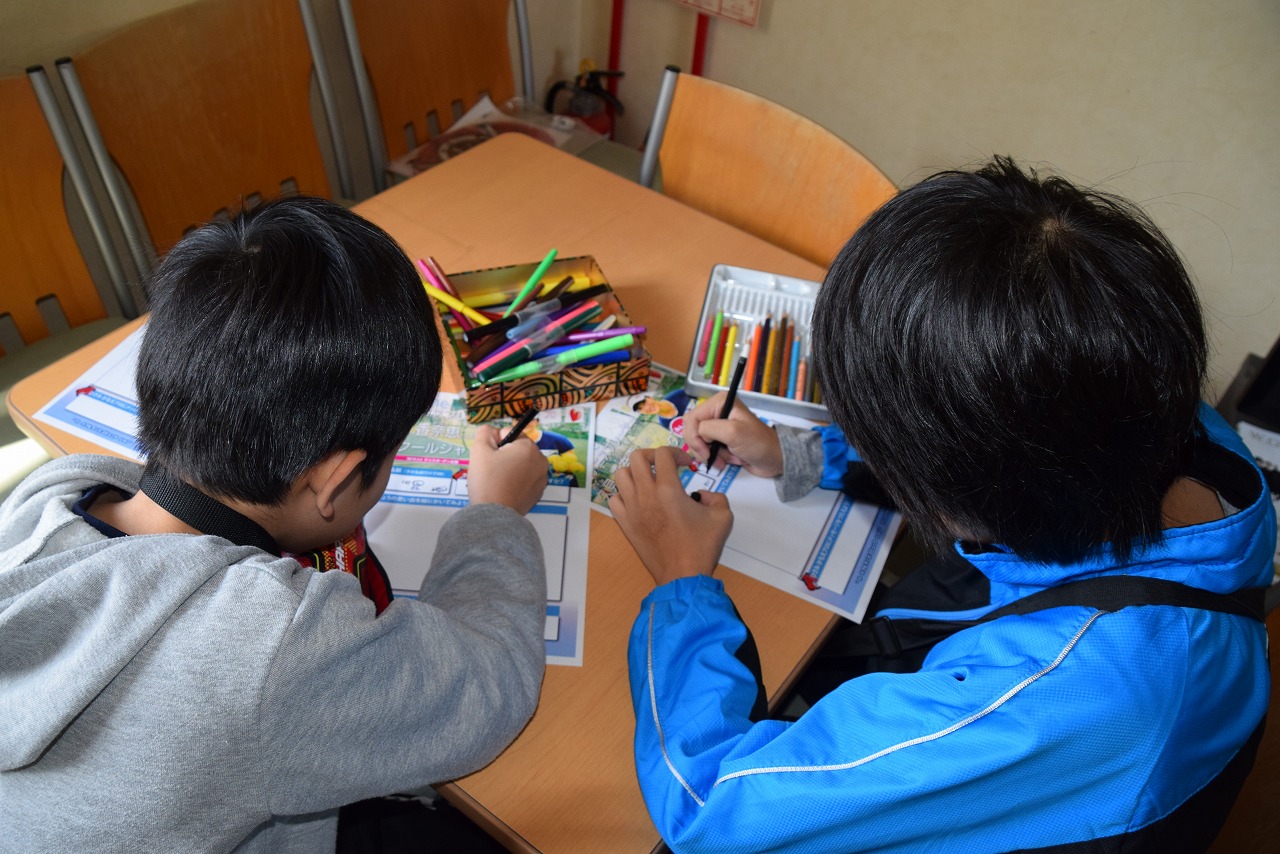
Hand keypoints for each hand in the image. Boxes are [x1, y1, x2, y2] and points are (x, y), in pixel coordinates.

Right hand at [466, 424, 547, 513]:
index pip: (511, 434)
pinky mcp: (538, 494)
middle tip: (492, 470)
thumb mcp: (479, 449)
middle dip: (505, 455)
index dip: (497, 443)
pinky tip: (505, 491)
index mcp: (529, 447)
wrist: (494, 515)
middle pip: (518, 450)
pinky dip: (516, 482)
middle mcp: (541, 461)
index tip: (490, 457)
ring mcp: (542, 479)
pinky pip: (525, 480)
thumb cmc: (487, 480)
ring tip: (497, 482)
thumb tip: (494, 432)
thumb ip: (485, 432)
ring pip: (522, 465)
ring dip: (511, 468)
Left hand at [609, 446, 732, 585]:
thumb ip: (717, 496)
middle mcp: (646, 495)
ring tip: (649, 481)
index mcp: (668, 489)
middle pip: (637, 457)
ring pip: (620, 475)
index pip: (663, 454)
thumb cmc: (702, 546)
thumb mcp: (723, 517)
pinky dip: (624, 494)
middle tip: (665, 466)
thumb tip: (703, 494)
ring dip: (635, 473)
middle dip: (653, 456)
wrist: (683, 575)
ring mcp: (632, 509)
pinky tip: (638, 501)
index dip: (677, 453)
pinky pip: (614, 499)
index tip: (686, 465)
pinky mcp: (625, 523)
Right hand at [683, 393, 782, 476]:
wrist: (774, 459)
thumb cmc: (757, 443)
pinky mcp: (721, 440)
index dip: (694, 437)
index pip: (691, 418)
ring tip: (726, 460)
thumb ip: (709, 428)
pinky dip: (716, 457)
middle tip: (712, 458)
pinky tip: (730, 460)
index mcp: (719, 403)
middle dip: (701, 447)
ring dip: (711, 454)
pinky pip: (707, 449)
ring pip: (698, 442)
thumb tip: (699, 434)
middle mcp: (716, 411)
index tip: (705, 452)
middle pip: (692, 430)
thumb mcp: (732, 432)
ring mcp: (719, 426)